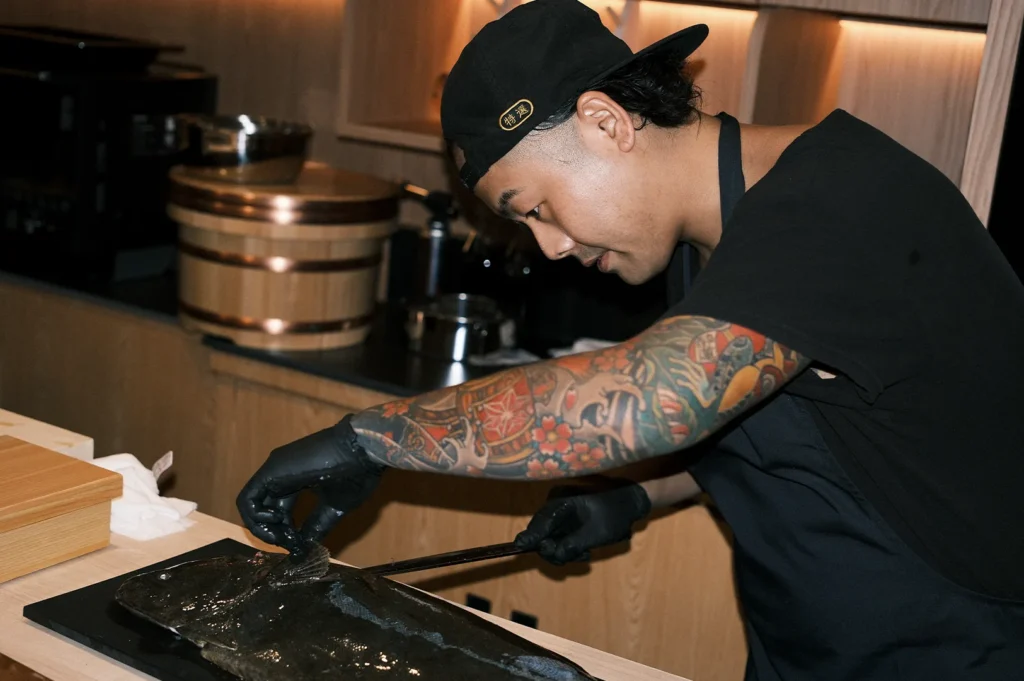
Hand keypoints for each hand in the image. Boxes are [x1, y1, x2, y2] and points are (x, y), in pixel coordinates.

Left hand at [236, 414, 385, 554]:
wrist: (363, 449)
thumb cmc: (356, 474)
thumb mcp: (335, 506)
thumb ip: (317, 526)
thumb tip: (305, 549)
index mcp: (297, 480)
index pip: (281, 510)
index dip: (286, 532)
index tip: (299, 545)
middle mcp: (281, 474)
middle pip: (264, 509)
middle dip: (275, 532)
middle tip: (290, 544)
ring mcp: (274, 470)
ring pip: (251, 505)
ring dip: (263, 528)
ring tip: (283, 536)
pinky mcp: (270, 471)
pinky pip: (248, 499)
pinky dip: (256, 517)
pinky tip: (277, 521)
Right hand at [514, 480, 651, 565]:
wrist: (631, 503)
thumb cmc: (616, 515)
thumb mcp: (596, 534)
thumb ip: (572, 544)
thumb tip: (552, 554)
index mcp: (563, 500)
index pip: (542, 520)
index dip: (531, 536)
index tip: (519, 546)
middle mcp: (557, 502)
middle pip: (542, 530)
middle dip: (554, 549)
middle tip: (576, 558)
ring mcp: (560, 510)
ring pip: (550, 536)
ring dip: (564, 550)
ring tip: (584, 554)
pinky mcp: (564, 518)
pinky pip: (558, 536)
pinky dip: (567, 546)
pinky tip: (583, 550)